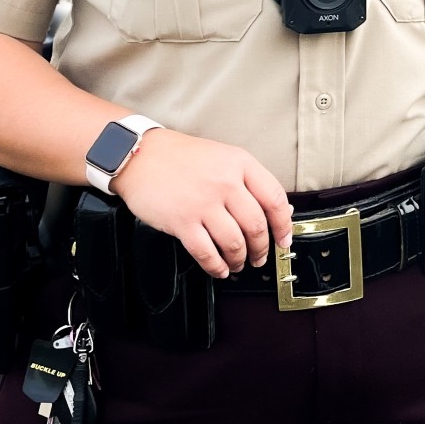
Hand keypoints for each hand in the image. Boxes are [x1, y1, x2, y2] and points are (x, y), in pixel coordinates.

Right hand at [110, 129, 293, 279]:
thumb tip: (277, 209)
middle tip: (260, 257)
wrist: (141, 154)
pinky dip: (216, 266)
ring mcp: (203, 203)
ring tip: (238, 263)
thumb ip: (249, 180)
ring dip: (239, 260)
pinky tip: (218, 268)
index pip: (274, 198)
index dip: (283, 225)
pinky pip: (206, 253)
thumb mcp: (222, 156)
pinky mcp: (182, 222)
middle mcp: (225, 183)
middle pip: (256, 226)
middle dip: (262, 249)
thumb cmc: (180, 155)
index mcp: (240, 163)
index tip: (284, 239)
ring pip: (234, 243)